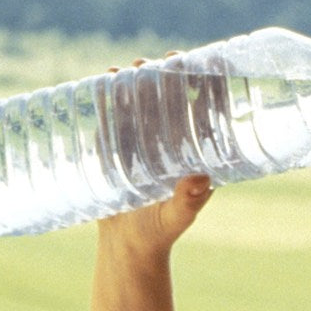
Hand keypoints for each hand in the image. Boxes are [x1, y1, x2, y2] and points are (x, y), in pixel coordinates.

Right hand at [99, 54, 211, 258]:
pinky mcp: (116, 149)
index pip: (204, 110)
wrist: (127, 250)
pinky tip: (103, 83)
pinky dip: (108, 100)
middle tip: (157, 62)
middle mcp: (170, 143)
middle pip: (172, 99)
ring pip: (142, 104)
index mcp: (194, 153)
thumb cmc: (160, 234)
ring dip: (136, 83)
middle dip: (166, 76)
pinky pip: (114, 119)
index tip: (207, 60)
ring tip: (128, 69)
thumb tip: (201, 179)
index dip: (207, 83)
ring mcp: (142, 143)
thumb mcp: (176, 218)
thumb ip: (188, 201)